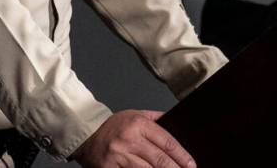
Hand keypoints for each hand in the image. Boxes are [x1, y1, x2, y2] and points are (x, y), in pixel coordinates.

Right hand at [72, 109, 195, 167]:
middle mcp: (129, 139)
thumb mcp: (135, 115)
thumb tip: (177, 123)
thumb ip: (156, 119)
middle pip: (159, 159)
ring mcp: (118, 156)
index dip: (182, 155)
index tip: (191, 164)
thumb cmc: (112, 125)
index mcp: (138, 124)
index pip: (166, 142)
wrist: (85, 134)